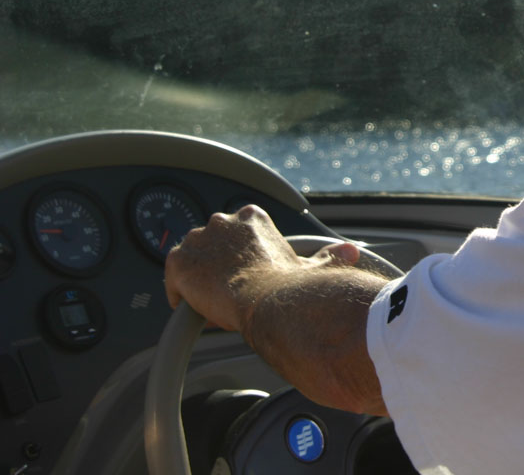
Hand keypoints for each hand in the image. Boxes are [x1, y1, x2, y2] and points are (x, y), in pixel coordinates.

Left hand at [164, 204, 360, 332]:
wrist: (268, 300)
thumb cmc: (292, 283)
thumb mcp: (313, 266)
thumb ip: (327, 256)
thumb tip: (351, 252)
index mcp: (252, 217)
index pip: (237, 231)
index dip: (239, 253)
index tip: (247, 271)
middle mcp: (222, 221)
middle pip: (211, 241)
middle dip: (216, 262)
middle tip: (229, 288)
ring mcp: (198, 241)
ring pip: (191, 257)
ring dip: (198, 276)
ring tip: (210, 300)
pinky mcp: (180, 263)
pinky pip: (172, 277)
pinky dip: (179, 293)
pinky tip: (191, 307)